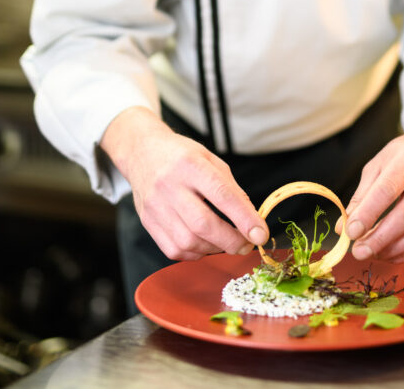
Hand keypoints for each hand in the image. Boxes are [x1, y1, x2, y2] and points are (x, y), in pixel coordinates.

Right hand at [101, 107, 268, 260]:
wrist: (142, 152)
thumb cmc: (181, 156)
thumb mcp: (210, 159)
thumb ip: (231, 188)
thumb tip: (250, 220)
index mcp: (190, 164)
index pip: (221, 194)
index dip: (244, 218)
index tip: (260, 234)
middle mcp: (170, 186)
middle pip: (203, 224)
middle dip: (231, 241)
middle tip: (247, 245)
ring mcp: (156, 206)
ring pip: (189, 241)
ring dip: (215, 248)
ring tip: (225, 240)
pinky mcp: (148, 222)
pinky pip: (176, 250)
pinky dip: (196, 252)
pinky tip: (204, 242)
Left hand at [342, 125, 403, 262]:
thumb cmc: (400, 158)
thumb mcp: (376, 166)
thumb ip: (360, 197)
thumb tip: (343, 228)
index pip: (387, 190)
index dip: (368, 214)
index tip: (351, 232)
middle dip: (380, 239)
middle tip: (359, 252)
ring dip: (394, 249)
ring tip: (373, 253)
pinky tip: (389, 253)